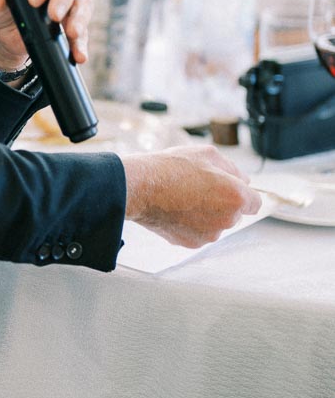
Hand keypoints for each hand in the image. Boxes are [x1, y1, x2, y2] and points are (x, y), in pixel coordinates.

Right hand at [121, 145, 262, 247]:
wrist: (142, 188)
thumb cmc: (172, 169)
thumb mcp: (207, 154)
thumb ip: (232, 168)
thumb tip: (241, 178)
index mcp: (235, 197)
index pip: (255, 203)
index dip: (244, 194)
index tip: (233, 191)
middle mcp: (226, 219)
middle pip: (234, 214)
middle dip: (222, 202)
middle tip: (200, 187)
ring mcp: (209, 234)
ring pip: (215, 224)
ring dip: (206, 214)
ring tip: (184, 197)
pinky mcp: (191, 243)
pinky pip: (198, 232)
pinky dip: (191, 224)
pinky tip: (177, 209)